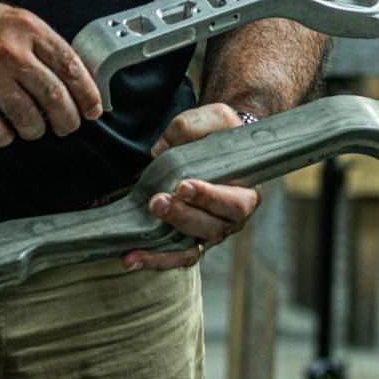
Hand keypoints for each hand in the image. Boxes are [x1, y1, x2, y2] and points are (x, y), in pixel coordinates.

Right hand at [0, 0, 102, 146]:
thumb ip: (39, 44)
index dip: (87, 92)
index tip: (93, 108)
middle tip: (67, 126)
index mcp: (27, 28)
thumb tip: (72, 75)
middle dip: (67, 119)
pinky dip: (4, 136)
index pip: (70, 65)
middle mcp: (10, 51)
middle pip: (54, 96)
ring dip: (35, 130)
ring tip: (33, 127)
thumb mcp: (11, 20)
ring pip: (28, 118)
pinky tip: (3, 130)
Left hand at [122, 102, 262, 271]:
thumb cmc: (223, 133)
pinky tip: (130, 258)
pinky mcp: (192, 240)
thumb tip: (160, 149)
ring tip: (135, 246)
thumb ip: (192, 126)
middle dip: (182, 216)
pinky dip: (155, 260)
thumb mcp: (216, 117)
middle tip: (156, 202)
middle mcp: (232, 219)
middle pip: (212, 227)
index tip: (183, 186)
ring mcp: (212, 232)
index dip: (210, 197)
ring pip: (192, 248)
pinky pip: (176, 257)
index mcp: (247, 191)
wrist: (222, 145)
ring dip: (163, 250)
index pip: (234, 201)